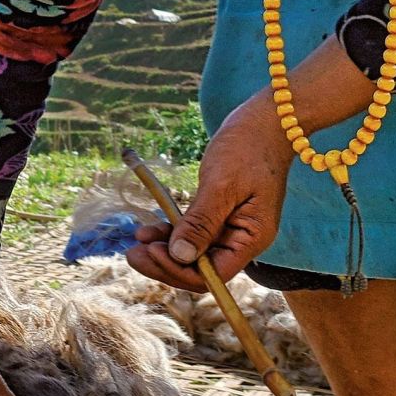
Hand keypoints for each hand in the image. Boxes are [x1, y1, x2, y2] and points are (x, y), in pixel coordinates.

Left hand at [126, 91, 293, 290]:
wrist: (263, 121)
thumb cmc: (248, 147)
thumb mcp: (222, 184)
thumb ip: (201, 223)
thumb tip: (180, 256)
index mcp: (251, 238)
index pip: (214, 274)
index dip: (180, 270)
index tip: (152, 252)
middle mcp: (241, 240)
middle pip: (201, 268)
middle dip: (166, 263)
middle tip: (132, 253)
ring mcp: (229, 228)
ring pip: (192, 252)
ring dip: (164, 249)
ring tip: (136, 240)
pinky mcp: (218, 215)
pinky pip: (191, 233)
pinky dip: (170, 232)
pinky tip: (147, 229)